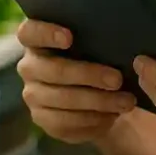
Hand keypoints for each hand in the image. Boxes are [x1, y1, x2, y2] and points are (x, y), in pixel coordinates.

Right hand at [16, 19, 136, 143]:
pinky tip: (112, 116)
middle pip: (53, 70)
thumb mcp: (96, 43)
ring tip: (125, 101)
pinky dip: (92, 119)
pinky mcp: (42, 119)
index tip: (69, 38)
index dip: (46, 33)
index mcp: (36, 39)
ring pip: (62, 99)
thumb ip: (98, 38)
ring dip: (98, 101)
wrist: (96, 91)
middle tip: (117, 79)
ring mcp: (32, 95)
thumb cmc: (95, 56)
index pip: (29, 32)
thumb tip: (124, 47)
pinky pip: (65, 122)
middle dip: (88, 75)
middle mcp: (29, 66)